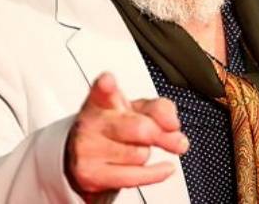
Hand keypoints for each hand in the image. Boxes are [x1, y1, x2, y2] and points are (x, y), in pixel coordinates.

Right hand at [65, 72, 188, 195]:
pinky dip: (156, 173)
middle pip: (139, 128)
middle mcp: (92, 123)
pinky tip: (166, 168)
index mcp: (101, 100)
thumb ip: (160, 109)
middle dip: (159, 134)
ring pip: (139, 154)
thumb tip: (173, 126)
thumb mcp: (136, 109)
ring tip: (134, 147)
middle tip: (170, 133)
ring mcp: (89, 150)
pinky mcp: (92, 175)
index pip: (102, 90)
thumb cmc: (114, 126)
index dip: (106, 86)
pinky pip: (135, 177)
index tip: (108, 82)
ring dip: (146, 152)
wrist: (85, 154)